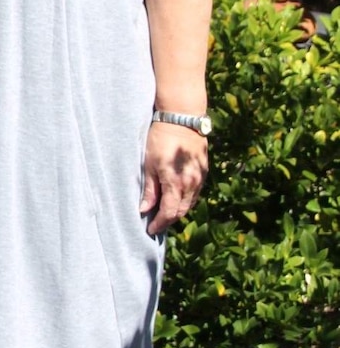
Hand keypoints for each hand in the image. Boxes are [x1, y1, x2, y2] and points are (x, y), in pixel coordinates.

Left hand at [139, 121, 207, 236]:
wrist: (182, 117)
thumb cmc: (161, 138)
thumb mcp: (149, 164)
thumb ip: (149, 189)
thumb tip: (144, 209)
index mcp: (176, 183)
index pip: (169, 213)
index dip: (159, 224)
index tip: (150, 230)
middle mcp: (191, 183)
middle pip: (181, 211)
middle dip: (169, 220)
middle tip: (156, 224)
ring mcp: (200, 177)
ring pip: (190, 203)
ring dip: (178, 210)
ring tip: (165, 213)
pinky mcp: (203, 170)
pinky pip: (195, 192)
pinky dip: (186, 200)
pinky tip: (176, 198)